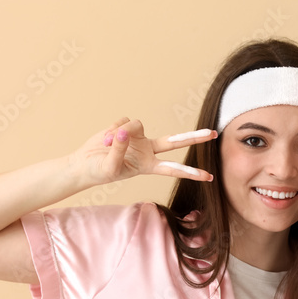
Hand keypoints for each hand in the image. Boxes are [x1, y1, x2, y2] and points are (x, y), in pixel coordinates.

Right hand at [69, 117, 216, 186]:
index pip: (173, 169)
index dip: (190, 172)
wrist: (84, 164)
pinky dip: (111, 129)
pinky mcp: (126, 127)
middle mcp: (147, 150)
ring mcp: (137, 138)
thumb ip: (119, 149)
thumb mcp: (110, 167)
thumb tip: (125, 131)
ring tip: (106, 143)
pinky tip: (104, 138)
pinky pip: (123, 121)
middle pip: (175, 142)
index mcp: (147, 166)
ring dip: (121, 132)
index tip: (209, 177)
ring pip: (137, 125)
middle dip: (194, 138)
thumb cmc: (98, 172)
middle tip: (213, 134)